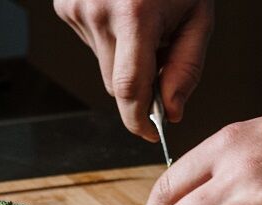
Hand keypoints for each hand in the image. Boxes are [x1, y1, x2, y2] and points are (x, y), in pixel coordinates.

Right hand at [54, 0, 213, 140]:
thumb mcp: (198, 18)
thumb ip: (186, 68)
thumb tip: (172, 112)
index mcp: (134, 15)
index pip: (129, 88)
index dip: (138, 120)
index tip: (149, 134)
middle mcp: (97, 11)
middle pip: (116, 84)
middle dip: (140, 86)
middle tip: (162, 57)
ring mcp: (75, 7)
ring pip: (103, 66)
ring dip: (125, 60)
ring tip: (143, 25)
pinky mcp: (63, 5)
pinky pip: (92, 44)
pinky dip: (110, 41)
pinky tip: (123, 14)